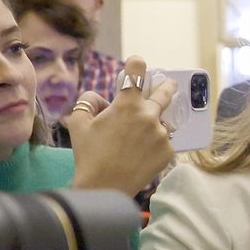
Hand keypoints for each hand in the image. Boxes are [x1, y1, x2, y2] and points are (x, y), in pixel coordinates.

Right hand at [65, 56, 176, 194]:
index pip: (136, 74)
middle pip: (164, 93)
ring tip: (142, 134)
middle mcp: (149, 116)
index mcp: (127, 105)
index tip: (138, 62)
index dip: (137, 65)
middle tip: (170, 82)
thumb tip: (100, 98)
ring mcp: (161, 134)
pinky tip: (140, 153)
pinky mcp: (168, 151)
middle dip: (166, 85)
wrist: (105, 187)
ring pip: (161, 122)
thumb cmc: (89, 155)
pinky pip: (163, 141)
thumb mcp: (79, 124)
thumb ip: (88, 102)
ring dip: (155, 123)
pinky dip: (154, 143)